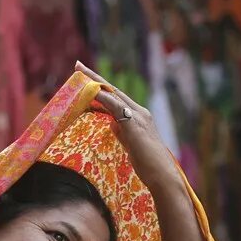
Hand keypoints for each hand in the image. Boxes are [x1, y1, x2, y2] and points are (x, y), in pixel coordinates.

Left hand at [74, 61, 179, 192]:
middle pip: (113, 90)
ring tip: (80, 72)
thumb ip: (122, 132)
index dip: (101, 88)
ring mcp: (138, 115)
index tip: (86, 80)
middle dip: (95, 77)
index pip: (117, 98)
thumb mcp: (132, 145)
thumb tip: (111, 123)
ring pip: (113, 93)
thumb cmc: (149, 165)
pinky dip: (101, 96)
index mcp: (139, 117)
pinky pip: (114, 105)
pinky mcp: (134, 122)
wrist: (162, 175)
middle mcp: (140, 112)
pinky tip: (90, 90)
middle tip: (78, 66)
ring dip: (95, 83)